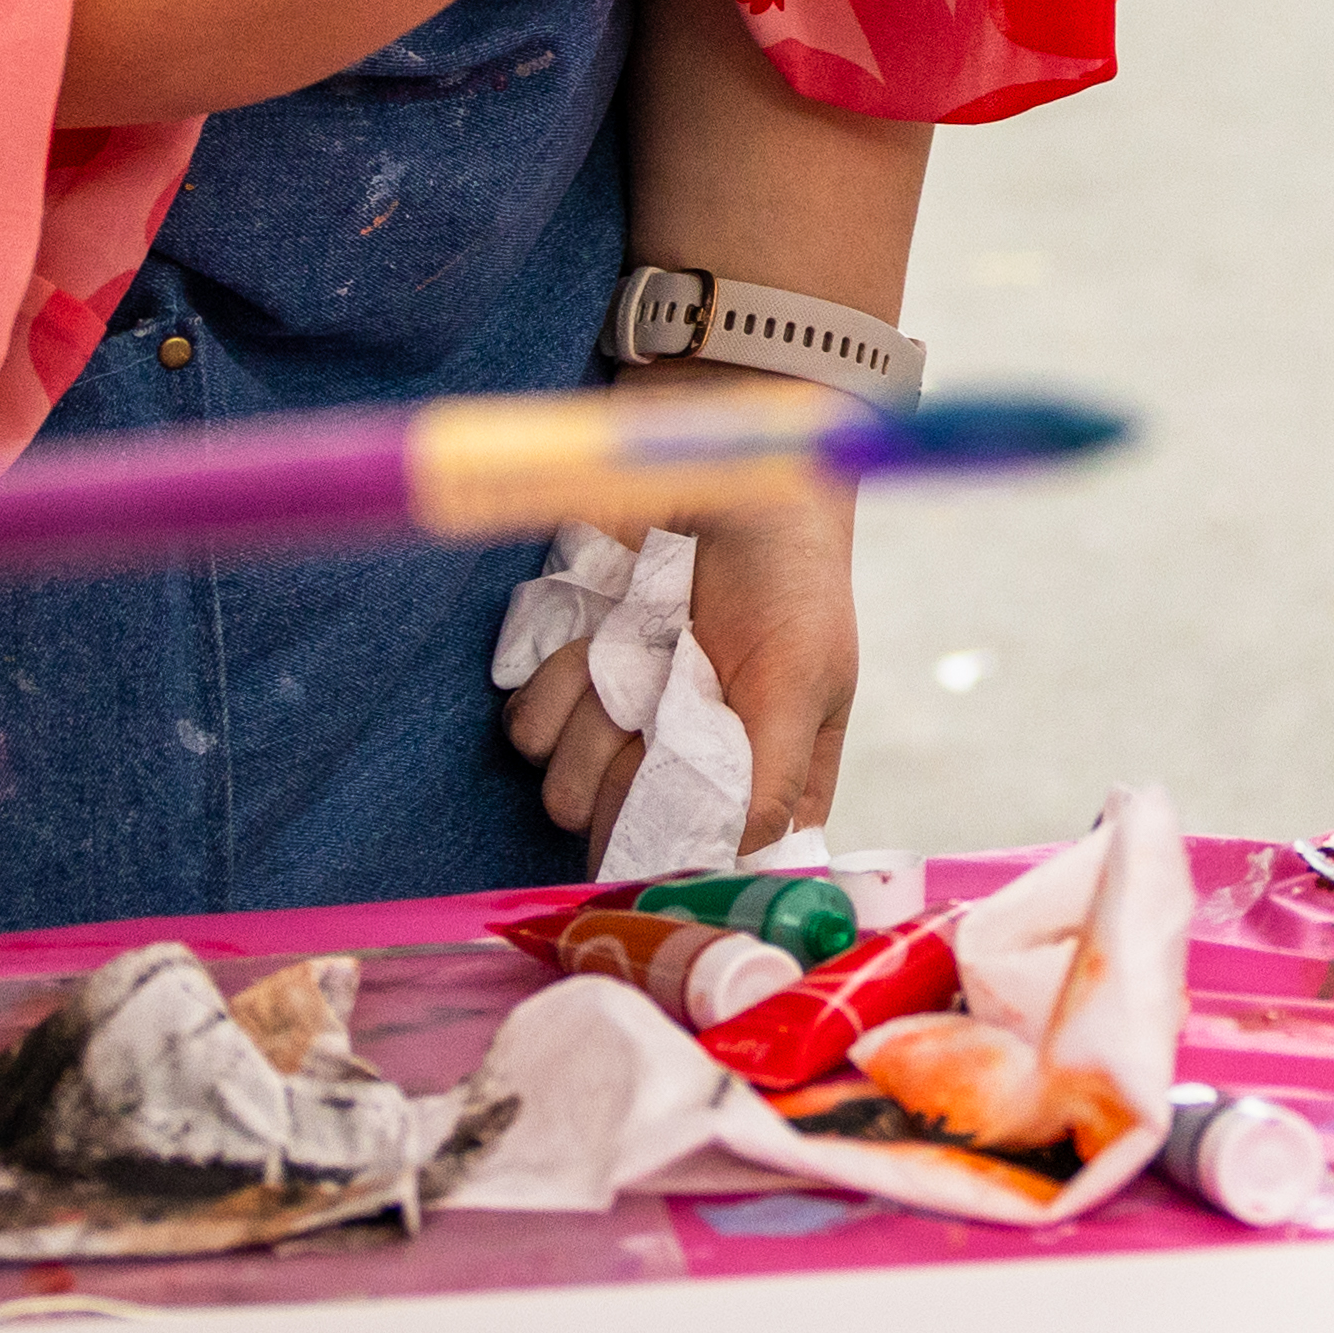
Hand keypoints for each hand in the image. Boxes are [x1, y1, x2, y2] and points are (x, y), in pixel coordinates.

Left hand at [548, 482, 862, 854]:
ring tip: (636, 652)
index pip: (703, 863)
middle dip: (630, 770)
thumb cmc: (787, 574)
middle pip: (621, 835)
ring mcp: (621, 731)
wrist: (715, 469)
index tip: (669, 795)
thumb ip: (774, 779)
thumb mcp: (807, 677)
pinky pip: (526, 733)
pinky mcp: (569, 689)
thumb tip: (733, 862)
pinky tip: (597, 639)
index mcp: (759, 779)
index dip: (673, 849)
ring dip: (591, 719)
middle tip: (663, 699)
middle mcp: (684, 768)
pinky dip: (553, 687)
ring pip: (563, 789)